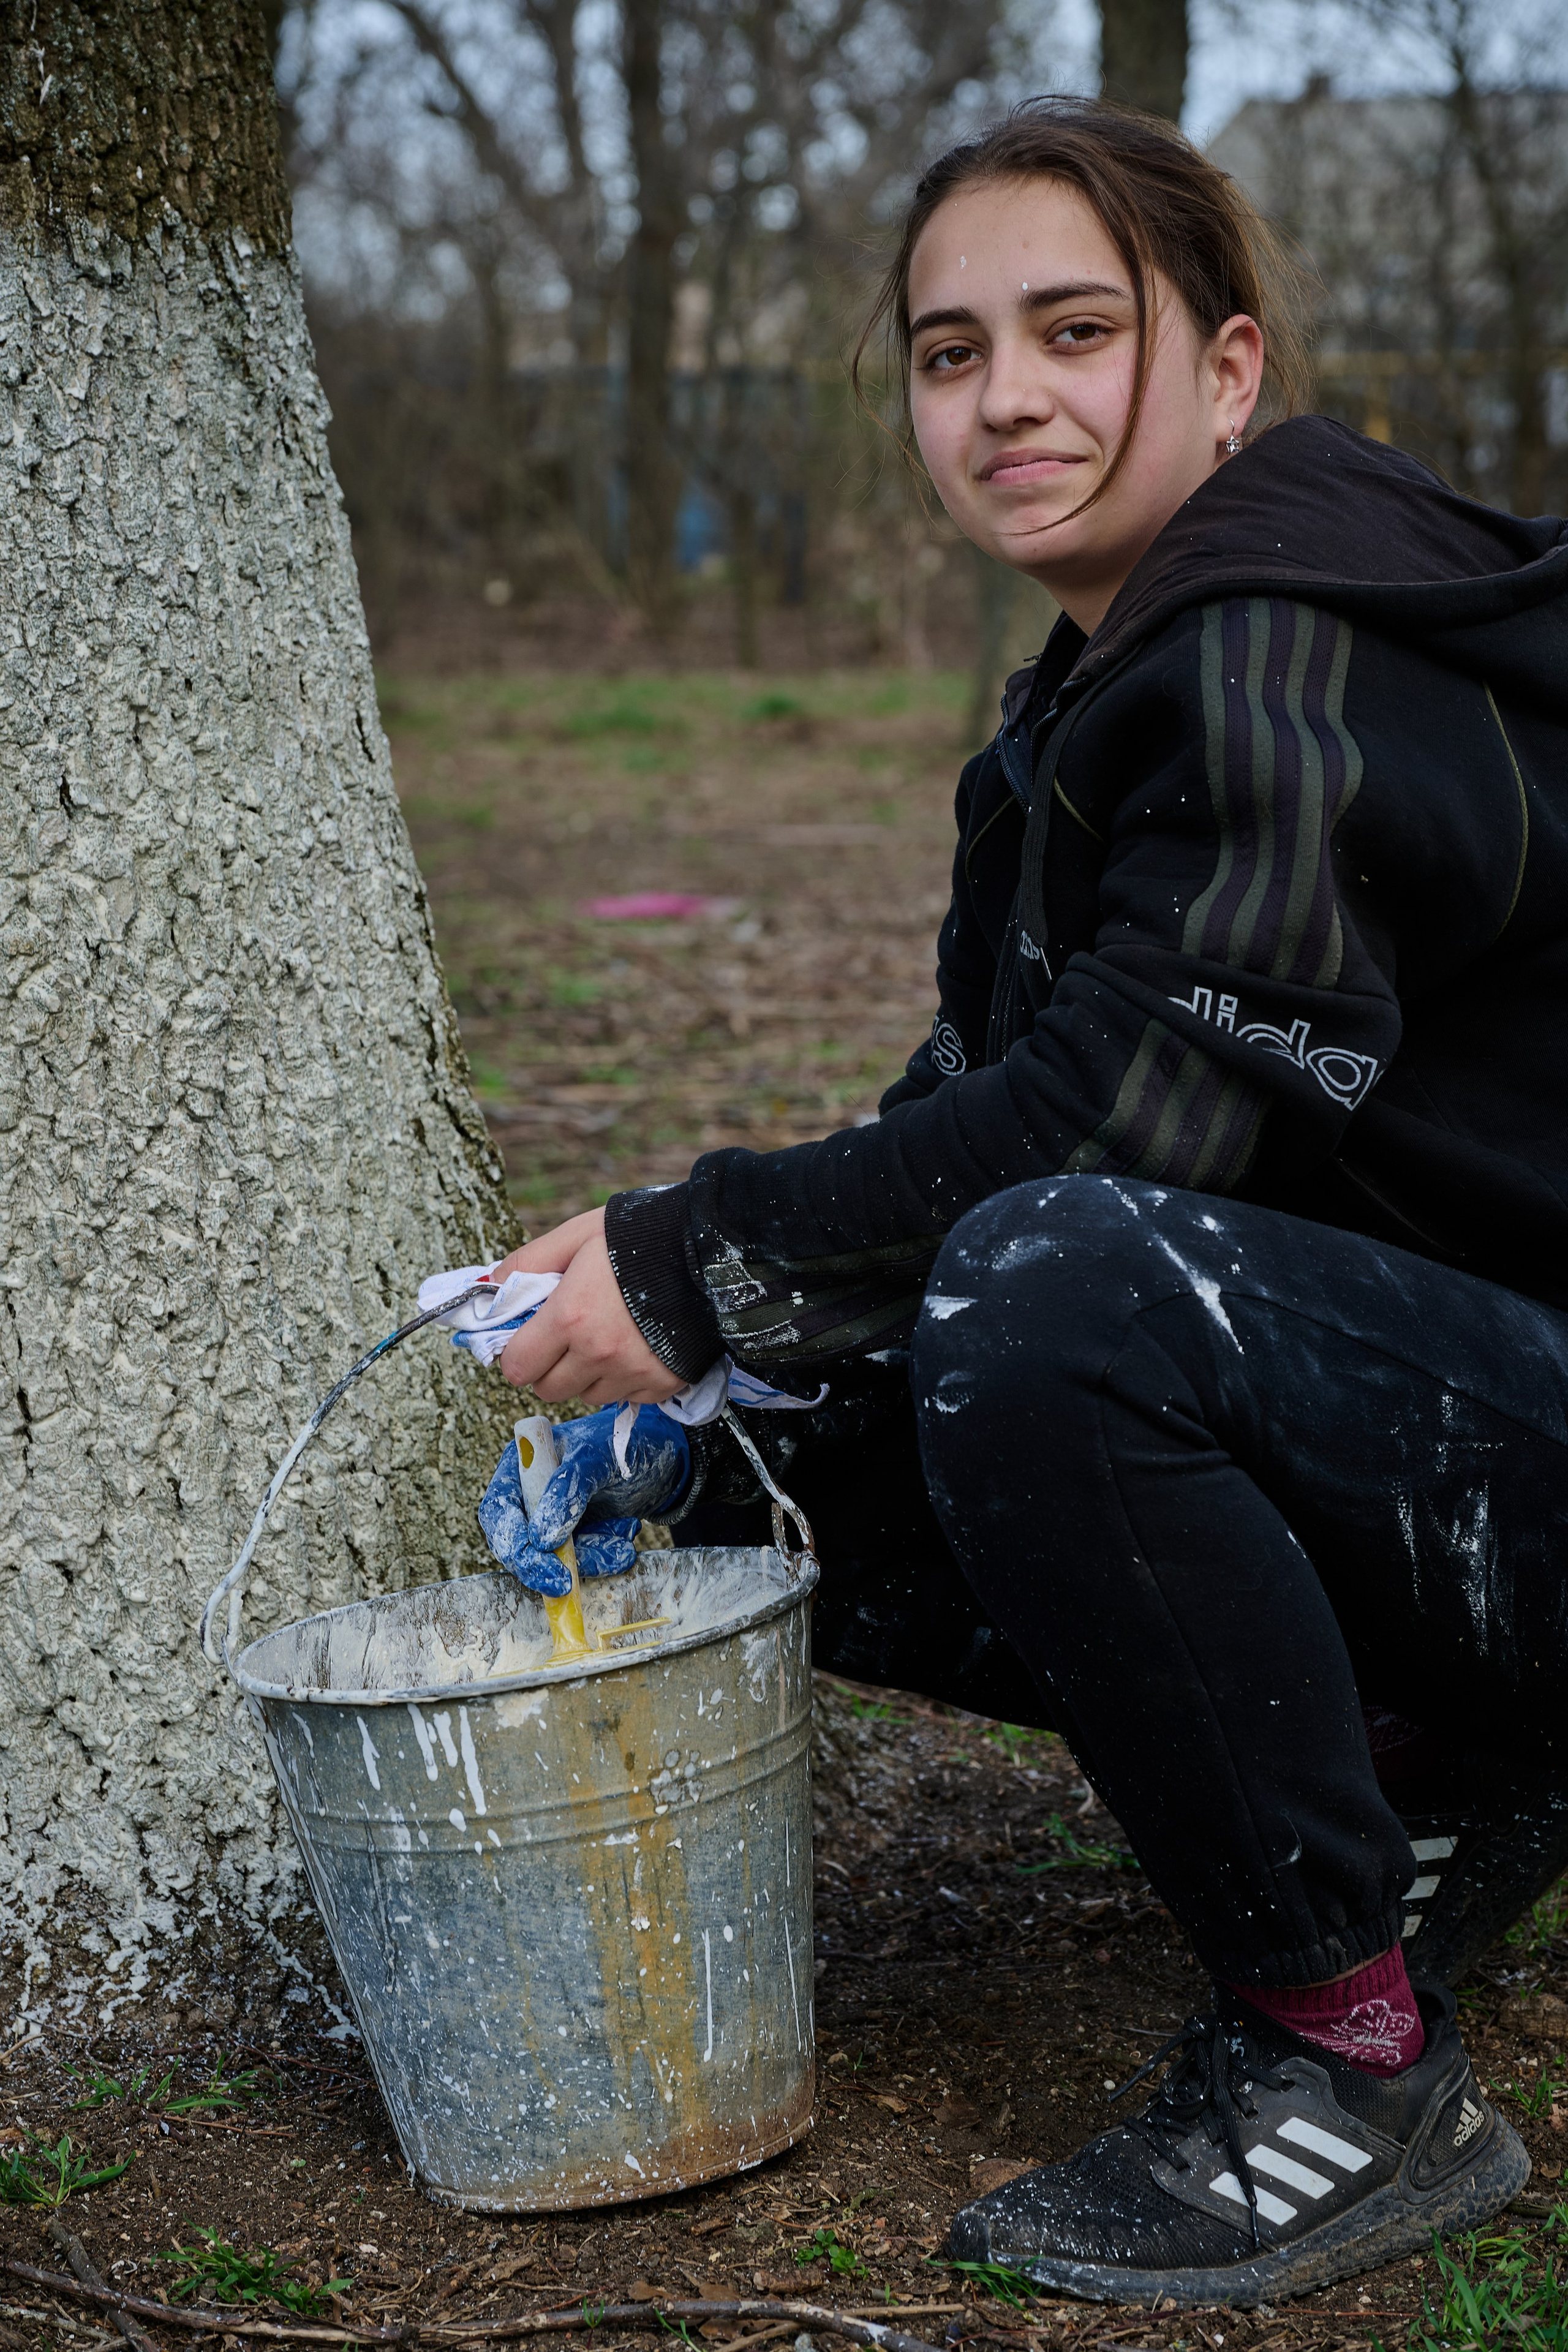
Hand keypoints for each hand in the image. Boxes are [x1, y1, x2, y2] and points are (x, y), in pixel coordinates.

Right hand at [476, 1407, 690, 1593]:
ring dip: (587, 1558)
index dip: (513, 1542)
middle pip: (518, 1545)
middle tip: (567, 1583)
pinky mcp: (577, 1538)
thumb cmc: (626, 1442)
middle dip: (546, 1565)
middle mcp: (530, 1494)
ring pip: (552, 1559)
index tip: (545, 1560)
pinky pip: (580, 1561)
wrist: (664, 1457)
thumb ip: (567, 1489)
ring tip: (623, 1541)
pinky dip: (602, 1556)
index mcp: (523, 1464)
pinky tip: (624, 1538)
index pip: (499, 1511)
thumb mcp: (598, 1456)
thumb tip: (540, 1539)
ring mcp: (552, 1519)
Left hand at [491, 1210, 683, 1406]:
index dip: (518, 1352)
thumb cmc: (640, 1236)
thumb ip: (527, 1262)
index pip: (517, 1366)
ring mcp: (633, 1373)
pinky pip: (625, 1397)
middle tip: (567, 1335)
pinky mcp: (661, 1385)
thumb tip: (487, 1287)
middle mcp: (599, 1353)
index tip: (529, 1336)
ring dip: (586, 1374)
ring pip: (586, 1395)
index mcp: (571, 1316)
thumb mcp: (578, 1236)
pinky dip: (622, 1379)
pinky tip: (636, 1345)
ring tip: (607, 1335)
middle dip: (549, 1365)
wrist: (711, 1250)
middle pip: (547, 1389)